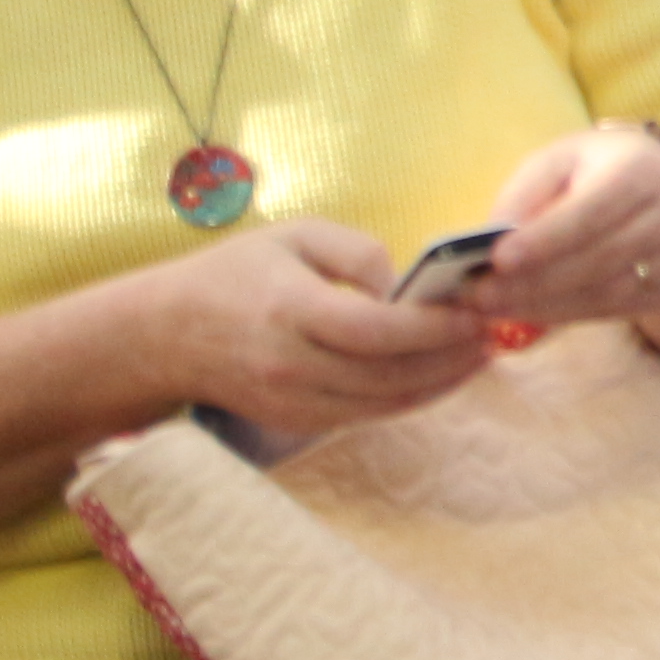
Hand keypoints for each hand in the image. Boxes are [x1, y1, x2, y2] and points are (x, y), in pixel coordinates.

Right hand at [135, 221, 490, 437]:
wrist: (165, 335)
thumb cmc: (235, 273)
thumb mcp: (294, 236)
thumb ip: (358, 253)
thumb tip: (407, 287)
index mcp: (289, 309)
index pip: (376, 331)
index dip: (434, 327)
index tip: (475, 311)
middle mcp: (291, 364)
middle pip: (389, 374)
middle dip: (450, 358)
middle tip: (494, 333)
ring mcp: (292, 401)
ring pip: (385, 404)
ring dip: (441, 384)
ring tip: (479, 355)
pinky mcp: (296, 423)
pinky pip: (367, 416)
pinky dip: (410, 398)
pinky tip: (440, 375)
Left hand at [471, 123, 659, 337]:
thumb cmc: (598, 168)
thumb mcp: (558, 161)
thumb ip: (525, 195)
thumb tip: (491, 240)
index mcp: (641, 170)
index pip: (590, 212)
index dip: (544, 240)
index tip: (498, 261)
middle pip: (596, 259)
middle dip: (533, 282)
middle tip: (479, 296)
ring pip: (606, 292)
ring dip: (544, 304)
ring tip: (495, 307)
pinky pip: (615, 309)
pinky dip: (567, 314)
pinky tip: (530, 311)